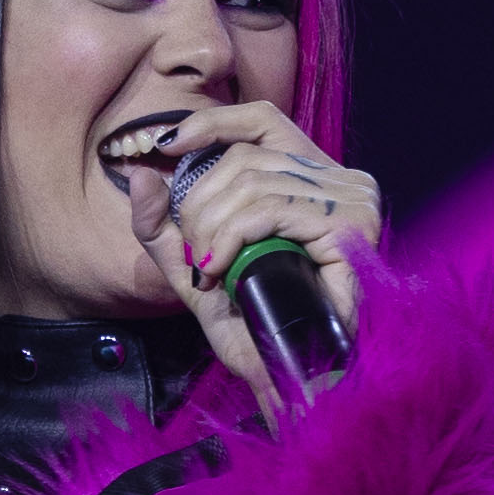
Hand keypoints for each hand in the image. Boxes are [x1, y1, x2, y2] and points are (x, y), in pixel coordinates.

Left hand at [116, 103, 377, 407]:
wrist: (294, 375)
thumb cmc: (252, 324)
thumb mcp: (195, 268)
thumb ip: (163, 226)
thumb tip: (141, 175)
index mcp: (311, 180)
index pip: (261, 119)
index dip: (211, 122)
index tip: (165, 146)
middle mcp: (340, 181)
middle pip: (244, 158)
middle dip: (199, 206)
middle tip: (196, 258)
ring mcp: (352, 199)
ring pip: (252, 182)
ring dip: (212, 228)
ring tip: (209, 270)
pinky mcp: (351, 225)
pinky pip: (269, 210)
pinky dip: (232, 237)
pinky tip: (220, 268)